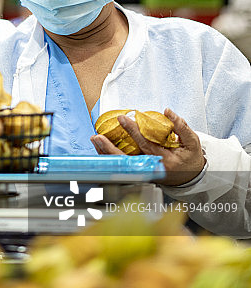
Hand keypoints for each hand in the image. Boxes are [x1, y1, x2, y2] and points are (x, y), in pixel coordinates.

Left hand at [90, 108, 205, 185]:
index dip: (134, 132)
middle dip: (111, 148)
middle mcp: (153, 169)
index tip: (123, 118)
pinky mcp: (140, 174)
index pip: (146, 145)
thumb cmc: (189, 157)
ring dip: (107, 153)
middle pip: (129, 160)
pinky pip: (123, 166)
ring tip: (95, 139)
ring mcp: (145, 173)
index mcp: (166, 161)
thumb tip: (167, 111)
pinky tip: (100, 148)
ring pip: (123, 165)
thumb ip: (181, 126)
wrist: (190, 176)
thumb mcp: (192, 142)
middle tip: (99, 136)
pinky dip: (111, 157)